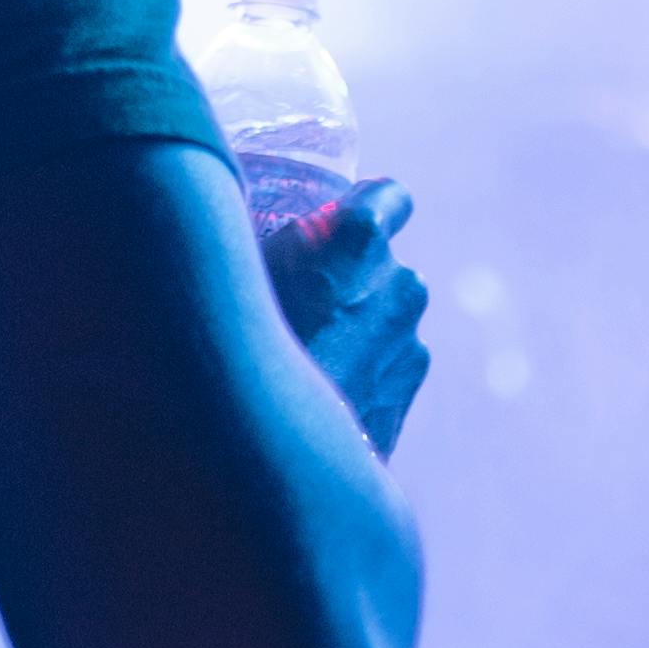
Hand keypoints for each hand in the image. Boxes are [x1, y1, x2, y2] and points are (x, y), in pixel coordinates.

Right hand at [259, 177, 429, 457]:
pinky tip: (320, 386)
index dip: (364, 208)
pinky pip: (387, 359)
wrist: (265, 451)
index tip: (338, 226)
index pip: (389, 196)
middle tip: (299, 300)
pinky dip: (363, 365)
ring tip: (305, 352)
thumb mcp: (236, 274)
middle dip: (351, 276)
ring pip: (385, 316)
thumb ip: (272, 244)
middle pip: (381, 263)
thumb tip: (260, 233)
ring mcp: (411, 339)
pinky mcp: (408, 387)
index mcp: (359, 237)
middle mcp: (399, 282)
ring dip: (358, 325)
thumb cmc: (237, 349)